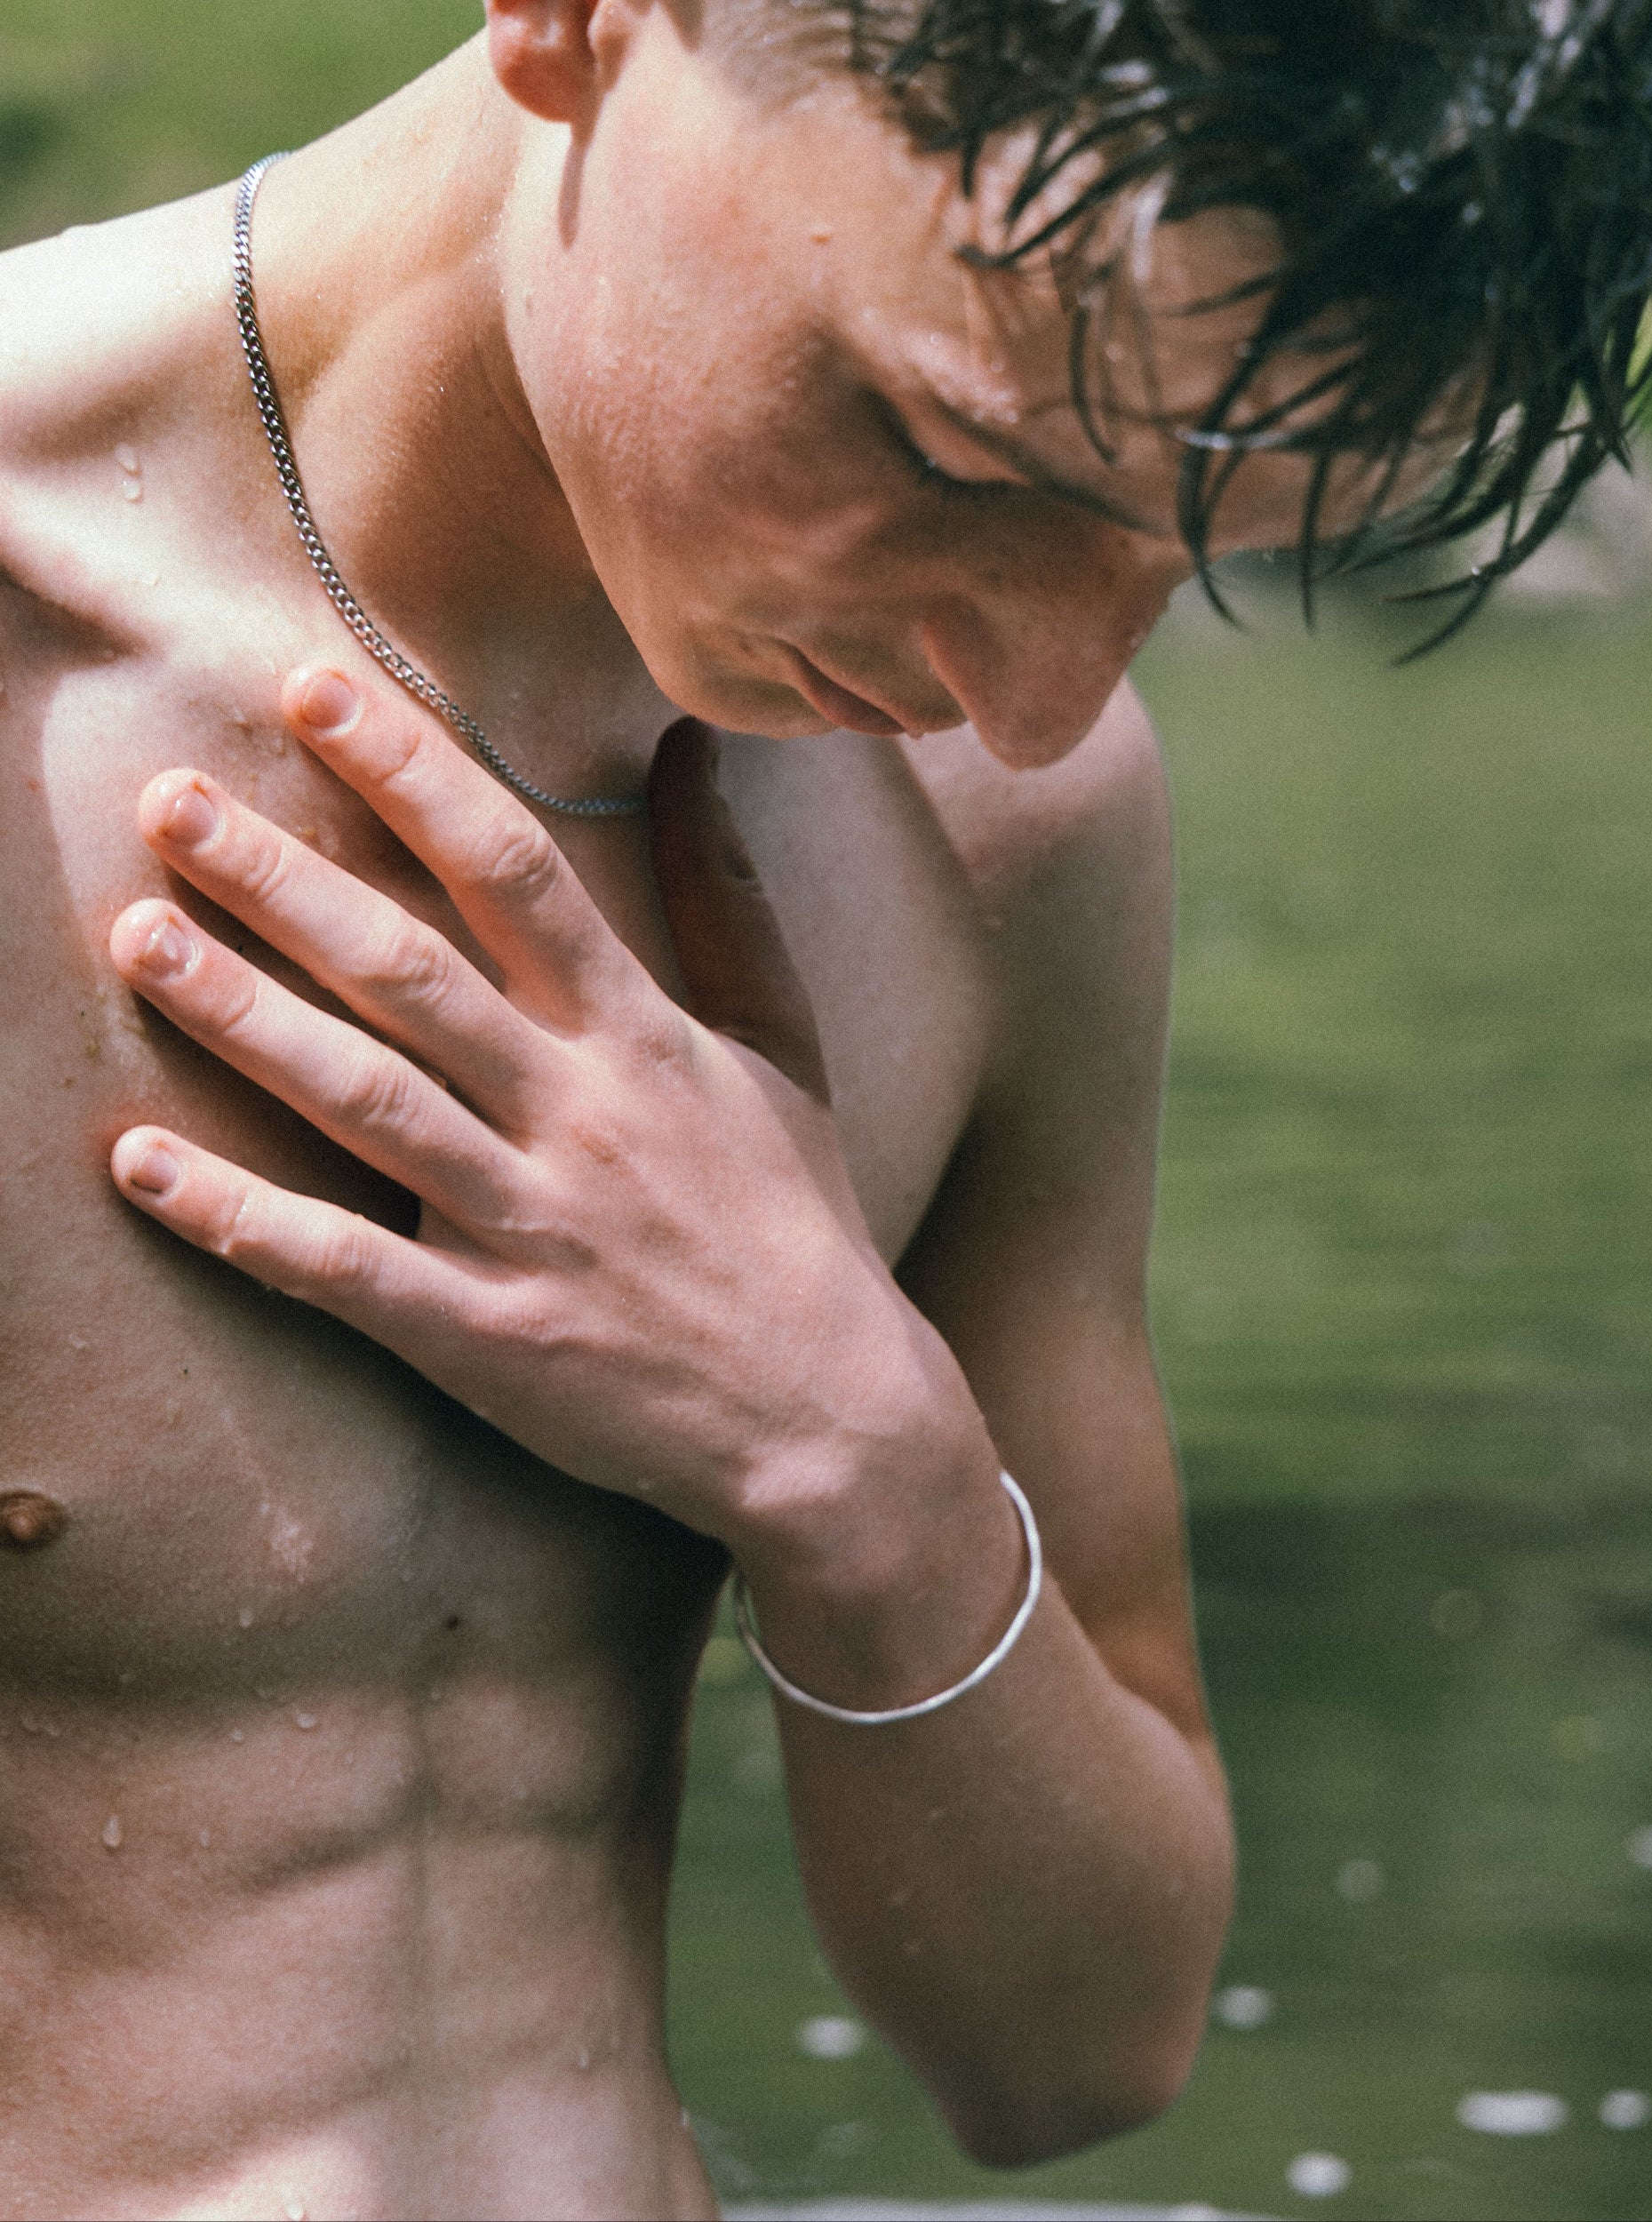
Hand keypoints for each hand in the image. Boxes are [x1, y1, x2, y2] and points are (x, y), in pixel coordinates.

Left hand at [107, 673, 990, 1561]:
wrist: (829, 1418)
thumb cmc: (794, 1218)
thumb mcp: (781, 1048)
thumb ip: (727, 900)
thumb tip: (689, 753)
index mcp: (642, 1037)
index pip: (516, 873)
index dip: (412, 776)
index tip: (311, 693)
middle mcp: (579, 1117)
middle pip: (413, 976)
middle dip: (284, 880)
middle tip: (166, 800)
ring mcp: (531, 1230)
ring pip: (369, 1105)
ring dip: (245, 1021)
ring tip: (137, 939)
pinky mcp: (489, 1339)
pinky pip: (347, 1271)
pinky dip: (242, 1220)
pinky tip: (139, 1166)